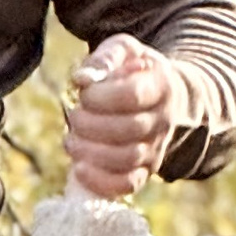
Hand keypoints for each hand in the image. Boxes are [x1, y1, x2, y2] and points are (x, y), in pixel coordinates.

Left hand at [65, 34, 181, 198]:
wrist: (161, 97)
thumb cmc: (134, 70)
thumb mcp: (124, 51)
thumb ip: (105, 59)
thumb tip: (82, 80)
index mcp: (162, 85)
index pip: (132, 95)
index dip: (101, 96)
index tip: (84, 92)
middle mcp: (164, 120)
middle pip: (129, 129)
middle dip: (90, 124)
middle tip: (73, 116)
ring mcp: (157, 148)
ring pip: (127, 159)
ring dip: (91, 152)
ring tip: (71, 140)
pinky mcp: (146, 171)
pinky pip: (128, 184)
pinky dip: (102, 182)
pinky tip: (79, 169)